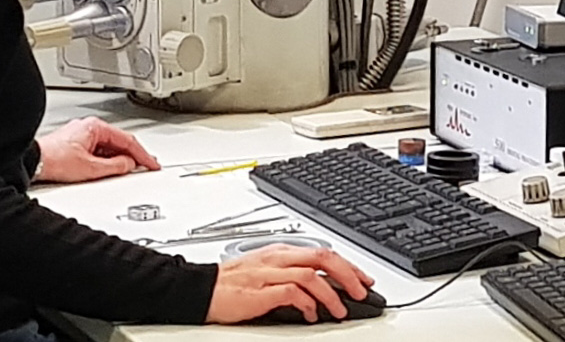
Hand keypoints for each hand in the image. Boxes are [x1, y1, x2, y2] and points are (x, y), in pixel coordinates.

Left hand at [33, 116, 160, 182]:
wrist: (33, 162)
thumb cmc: (55, 159)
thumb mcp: (91, 168)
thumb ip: (115, 166)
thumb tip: (129, 164)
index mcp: (95, 127)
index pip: (127, 140)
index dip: (143, 154)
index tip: (152, 164)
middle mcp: (89, 127)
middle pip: (119, 142)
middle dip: (133, 155)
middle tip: (146, 166)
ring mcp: (83, 135)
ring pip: (109, 147)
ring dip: (119, 159)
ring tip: (128, 171)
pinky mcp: (77, 143)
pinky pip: (99, 150)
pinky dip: (108, 160)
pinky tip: (110, 169)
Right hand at [205, 246, 373, 324]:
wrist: (202, 289)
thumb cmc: (232, 283)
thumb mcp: (266, 271)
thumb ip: (291, 275)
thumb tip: (319, 289)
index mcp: (281, 251)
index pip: (323, 251)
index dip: (348, 266)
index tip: (363, 279)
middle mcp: (278, 258)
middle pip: (323, 257)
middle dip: (348, 275)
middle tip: (361, 292)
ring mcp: (269, 273)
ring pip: (312, 275)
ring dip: (332, 294)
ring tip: (340, 310)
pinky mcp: (261, 291)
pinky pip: (292, 292)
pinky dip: (307, 303)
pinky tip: (311, 314)